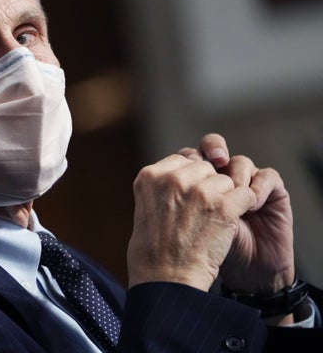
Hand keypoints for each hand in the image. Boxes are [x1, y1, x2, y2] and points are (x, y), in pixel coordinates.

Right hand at [127, 146, 256, 290]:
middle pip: (205, 168)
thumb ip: (161, 187)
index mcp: (150, 176)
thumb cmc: (153, 251)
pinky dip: (244, 206)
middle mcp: (174, 178)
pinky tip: (234, 221)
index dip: (190, 178)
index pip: (181, 160)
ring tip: (215, 221)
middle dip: (208, 186)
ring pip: (226, 181)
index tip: (190, 196)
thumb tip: (181, 175)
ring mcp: (200, 191)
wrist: (166, 280)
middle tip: (203, 211)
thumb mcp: (144, 209)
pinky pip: (245, 194)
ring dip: (225, 198)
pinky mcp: (224, 206)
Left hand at [180, 134, 294, 294]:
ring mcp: (245, 184)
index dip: (189, 159)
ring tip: (230, 201)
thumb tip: (154, 175)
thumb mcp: (177, 223)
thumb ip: (170, 196)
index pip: (189, 155)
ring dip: (235, 177)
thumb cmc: (200, 253)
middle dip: (211, 161)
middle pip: (213, 149)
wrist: (239, 277)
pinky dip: (258, 188)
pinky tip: (251, 207)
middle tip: (213, 172)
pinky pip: (266, 176)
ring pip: (239, 162)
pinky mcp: (272, 193)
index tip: (187, 168)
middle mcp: (218, 179)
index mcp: (192, 182)